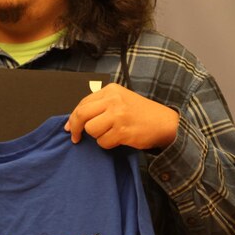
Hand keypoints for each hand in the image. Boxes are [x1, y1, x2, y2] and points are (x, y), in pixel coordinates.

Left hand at [64, 83, 178, 149]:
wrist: (164, 123)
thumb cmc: (141, 113)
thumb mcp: (121, 100)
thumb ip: (100, 105)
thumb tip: (74, 121)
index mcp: (111, 90)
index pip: (83, 103)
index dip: (73, 117)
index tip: (70, 127)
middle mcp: (113, 100)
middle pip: (82, 114)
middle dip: (75, 128)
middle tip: (75, 137)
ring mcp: (118, 115)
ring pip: (91, 129)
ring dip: (97, 136)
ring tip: (110, 134)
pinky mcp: (122, 131)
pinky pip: (103, 142)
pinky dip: (108, 144)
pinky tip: (119, 139)